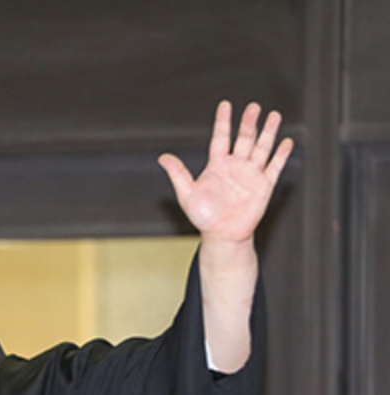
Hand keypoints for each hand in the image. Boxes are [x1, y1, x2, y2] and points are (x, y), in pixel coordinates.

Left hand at [158, 100, 293, 245]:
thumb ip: (178, 174)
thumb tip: (162, 158)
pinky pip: (274, 167)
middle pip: (244, 139)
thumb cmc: (203, 217)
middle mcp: (235, 166)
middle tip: (253, 107)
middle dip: (249, 123)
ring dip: (268, 132)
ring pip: (261, 148)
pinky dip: (281, 155)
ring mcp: (251, 174)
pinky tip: (287, 142)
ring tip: (274, 116)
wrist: (222, 235)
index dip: (223, 122)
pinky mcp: (264, 185)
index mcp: (217, 165)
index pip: (221, 137)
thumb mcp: (187, 194)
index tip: (226, 105)